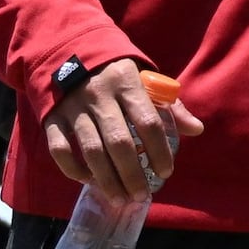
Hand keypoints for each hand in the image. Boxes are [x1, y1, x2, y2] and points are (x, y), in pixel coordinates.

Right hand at [43, 56, 198, 203]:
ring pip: (91, 151)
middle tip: (142, 196)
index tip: (165, 172)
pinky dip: (74, 169)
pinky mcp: (52, 117)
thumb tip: (197, 129)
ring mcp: (73, 108)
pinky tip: (89, 181)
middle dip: (132, 174)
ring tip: (121, 199)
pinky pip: (60, 149)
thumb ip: (169, 105)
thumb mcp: (143, 79)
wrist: (68, 49)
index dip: (159, 150)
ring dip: (107, 180)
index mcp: (127, 83)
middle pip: (119, 142)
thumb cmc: (114, 72)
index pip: (148, 121)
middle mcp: (99, 96)